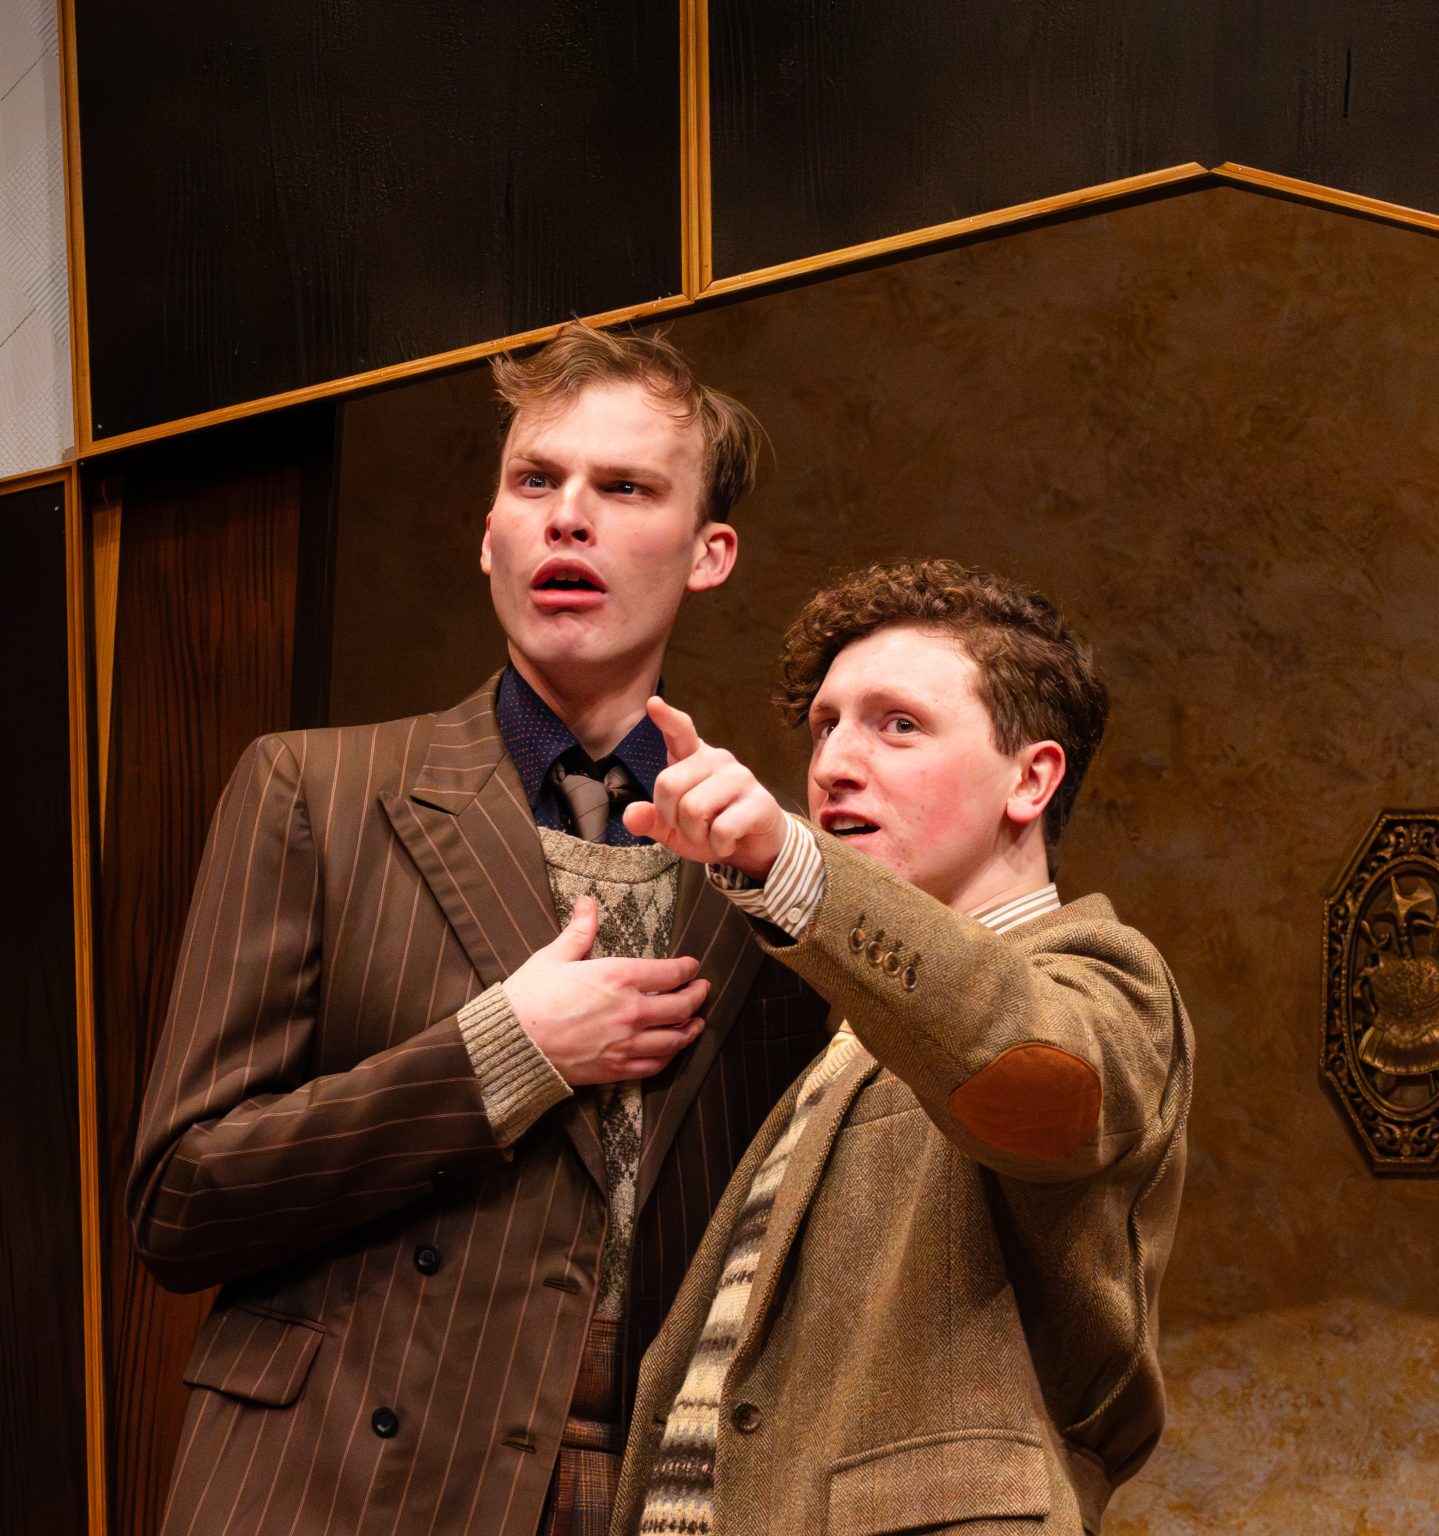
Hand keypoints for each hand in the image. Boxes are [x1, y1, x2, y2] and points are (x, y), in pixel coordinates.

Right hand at [503, 896, 707, 1083]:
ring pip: (674, 1038)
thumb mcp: (555, 956)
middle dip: (697, 996)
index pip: (669, 973)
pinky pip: (655, 1065)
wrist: (511, 1042)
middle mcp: (630, 1010)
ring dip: (690, 1029)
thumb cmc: (529, 996)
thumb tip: (587, 902)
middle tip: (703, 990)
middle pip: (680, 1005)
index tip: (692, 966)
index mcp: (618, 976)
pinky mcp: (616, 1068)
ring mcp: (626, 1043)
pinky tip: (672, 1050)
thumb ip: (580, 931)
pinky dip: (670, 1057)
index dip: (687, 968)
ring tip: (697, 1022)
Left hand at [622, 698, 787, 881]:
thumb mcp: (673, 829)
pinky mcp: (760, 801)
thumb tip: (632, 815)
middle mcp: (717, 759)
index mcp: (693, 757)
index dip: (666, 718)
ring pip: (693, 808)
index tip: (654, 703)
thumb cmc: (710, 829)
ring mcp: (740, 777)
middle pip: (668, 783)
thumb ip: (650, 820)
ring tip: (710, 834)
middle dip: (671, 818)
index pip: (680, 731)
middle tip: (691, 827)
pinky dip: (719, 845)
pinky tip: (728, 842)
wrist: (753, 847)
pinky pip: (722, 828)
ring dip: (696, 834)